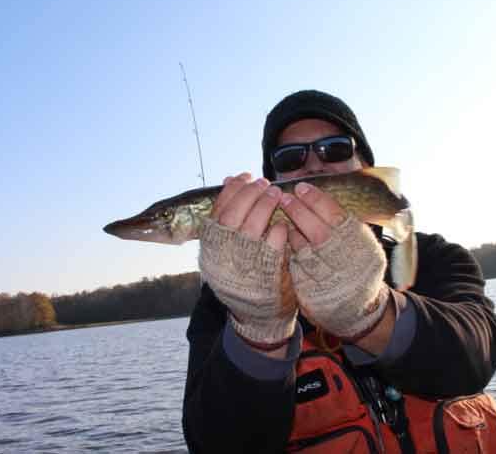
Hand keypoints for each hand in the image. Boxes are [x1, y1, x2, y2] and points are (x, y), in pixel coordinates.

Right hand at [198, 173, 296, 349]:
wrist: (257, 319)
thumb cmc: (245, 276)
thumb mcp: (228, 249)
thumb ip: (229, 217)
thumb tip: (230, 179)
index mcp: (210, 249)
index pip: (217, 211)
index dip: (232, 190)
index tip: (246, 176)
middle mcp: (222, 257)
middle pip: (233, 215)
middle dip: (250, 194)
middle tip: (265, 183)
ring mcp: (243, 266)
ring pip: (252, 226)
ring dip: (265, 205)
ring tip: (276, 194)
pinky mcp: (266, 274)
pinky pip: (274, 243)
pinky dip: (280, 230)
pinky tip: (284, 223)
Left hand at [280, 182, 389, 339]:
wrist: (358, 309)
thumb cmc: (357, 265)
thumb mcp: (359, 242)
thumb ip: (342, 222)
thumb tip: (314, 194)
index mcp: (361, 246)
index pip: (337, 217)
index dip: (317, 200)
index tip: (301, 187)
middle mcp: (347, 263)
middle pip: (319, 233)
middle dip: (299, 212)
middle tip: (284, 197)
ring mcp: (330, 280)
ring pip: (304, 250)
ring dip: (291, 231)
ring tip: (282, 215)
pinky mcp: (313, 293)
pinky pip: (296, 267)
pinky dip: (289, 251)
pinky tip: (284, 238)